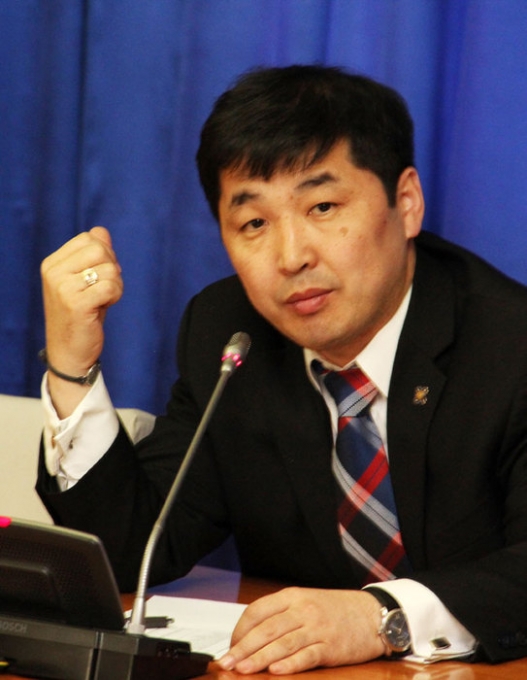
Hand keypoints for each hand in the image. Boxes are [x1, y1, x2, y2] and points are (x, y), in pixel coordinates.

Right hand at [41, 226, 122, 414]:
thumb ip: (93, 255)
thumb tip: (102, 231)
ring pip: (109, 268)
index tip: (100, 275)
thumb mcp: (85, 281)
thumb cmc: (81, 315)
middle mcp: (54, 272)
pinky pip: (111, 286)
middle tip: (105, 288)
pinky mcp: (77, 304)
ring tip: (102, 300)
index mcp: (52, 263)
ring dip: (115, 285)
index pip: (90, 238)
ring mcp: (63, 288)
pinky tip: (104, 307)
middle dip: (112, 267)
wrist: (69, 352)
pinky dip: (116, 296)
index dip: (105, 254)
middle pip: (100, 249)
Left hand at [218, 587, 383, 674]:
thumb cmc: (336, 610)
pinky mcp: (331, 646)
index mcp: (293, 596)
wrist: (372, 613)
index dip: (241, 629)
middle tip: (227, 662)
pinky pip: (307, 655)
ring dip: (260, 659)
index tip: (231, 645)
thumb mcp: (306, 602)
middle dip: (243, 647)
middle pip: (266, 629)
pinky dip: (290, 664)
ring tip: (243, 670)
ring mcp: (317, 628)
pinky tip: (275, 671)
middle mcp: (303, 609)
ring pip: (282, 643)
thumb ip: (281, 614)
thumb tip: (251, 635)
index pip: (258, 610)